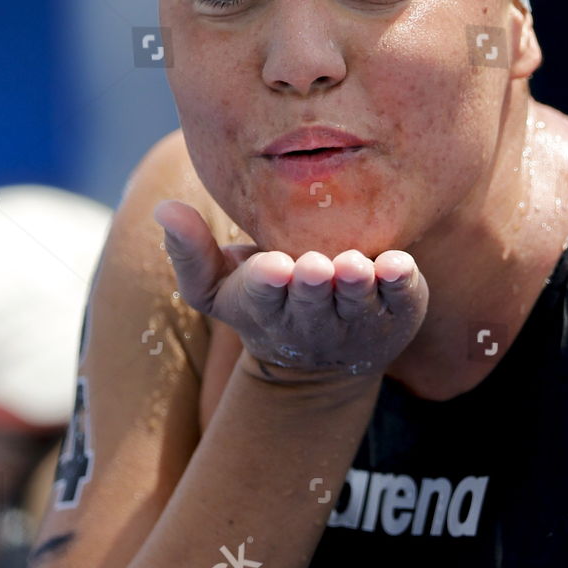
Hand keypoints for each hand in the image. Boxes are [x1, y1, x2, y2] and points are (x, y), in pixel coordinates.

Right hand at [153, 199, 427, 383]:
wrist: (322, 359)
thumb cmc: (264, 302)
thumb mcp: (217, 286)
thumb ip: (190, 251)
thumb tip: (163, 208)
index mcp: (267, 307)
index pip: (263, 297)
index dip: (267, 284)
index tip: (271, 269)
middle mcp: (313, 319)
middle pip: (313, 303)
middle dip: (313, 287)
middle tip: (315, 266)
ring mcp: (358, 320)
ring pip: (359, 304)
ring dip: (357, 286)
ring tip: (354, 266)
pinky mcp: (398, 313)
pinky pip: (403, 300)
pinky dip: (401, 284)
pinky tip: (399, 264)